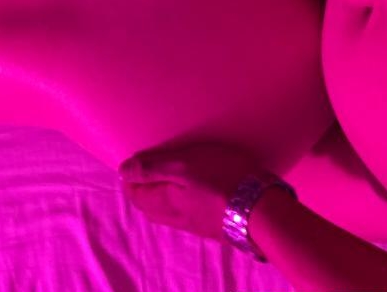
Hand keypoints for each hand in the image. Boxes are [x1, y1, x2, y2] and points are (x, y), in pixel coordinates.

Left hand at [118, 142, 263, 240]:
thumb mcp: (183, 165)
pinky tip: (198, 190)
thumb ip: (152, 169)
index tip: (136, 161)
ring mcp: (197, 225)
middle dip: (144, 188)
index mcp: (164, 204)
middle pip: (150, 205)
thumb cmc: (222, 180)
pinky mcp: (216, 225)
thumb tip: (123, 171)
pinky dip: (184, 201)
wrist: (264, 211)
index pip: (135, 194)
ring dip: (165, 195)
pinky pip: (190, 214)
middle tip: (150, 167)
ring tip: (173, 175)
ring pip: (170, 211)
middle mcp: (176, 219)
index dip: (131, 178)